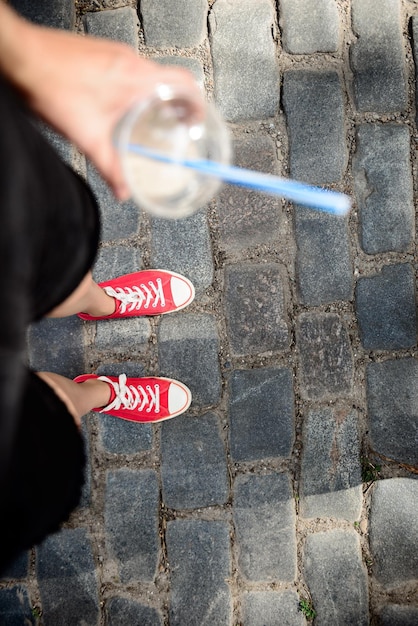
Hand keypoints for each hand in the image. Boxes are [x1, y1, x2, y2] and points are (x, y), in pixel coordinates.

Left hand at [0, 4, 203, 199]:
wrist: (20, 56)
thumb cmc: (51, 87)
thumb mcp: (88, 137)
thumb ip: (110, 168)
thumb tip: (123, 191)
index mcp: (137, 79)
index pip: (185, 83)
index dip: (198, 104)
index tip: (199, 121)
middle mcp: (130, 60)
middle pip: (171, 79)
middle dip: (179, 104)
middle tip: (178, 126)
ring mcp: (115, 53)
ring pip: (150, 74)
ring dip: (157, 96)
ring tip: (152, 120)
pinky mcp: (101, 53)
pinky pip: (130, 70)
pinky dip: (136, 89)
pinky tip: (122, 107)